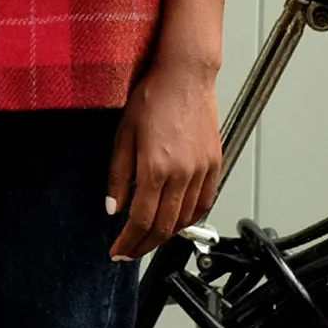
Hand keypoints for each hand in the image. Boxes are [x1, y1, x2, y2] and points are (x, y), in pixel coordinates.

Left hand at [106, 58, 222, 260]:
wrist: (185, 76)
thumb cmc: (153, 96)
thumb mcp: (123, 134)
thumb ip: (118, 175)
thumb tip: (113, 207)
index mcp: (156, 167)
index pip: (141, 220)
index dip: (128, 242)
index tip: (118, 251)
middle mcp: (183, 174)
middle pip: (164, 227)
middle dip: (144, 245)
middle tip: (130, 252)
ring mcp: (202, 171)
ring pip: (186, 219)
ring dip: (166, 235)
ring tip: (149, 238)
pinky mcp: (215, 164)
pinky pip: (205, 203)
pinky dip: (190, 219)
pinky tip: (178, 221)